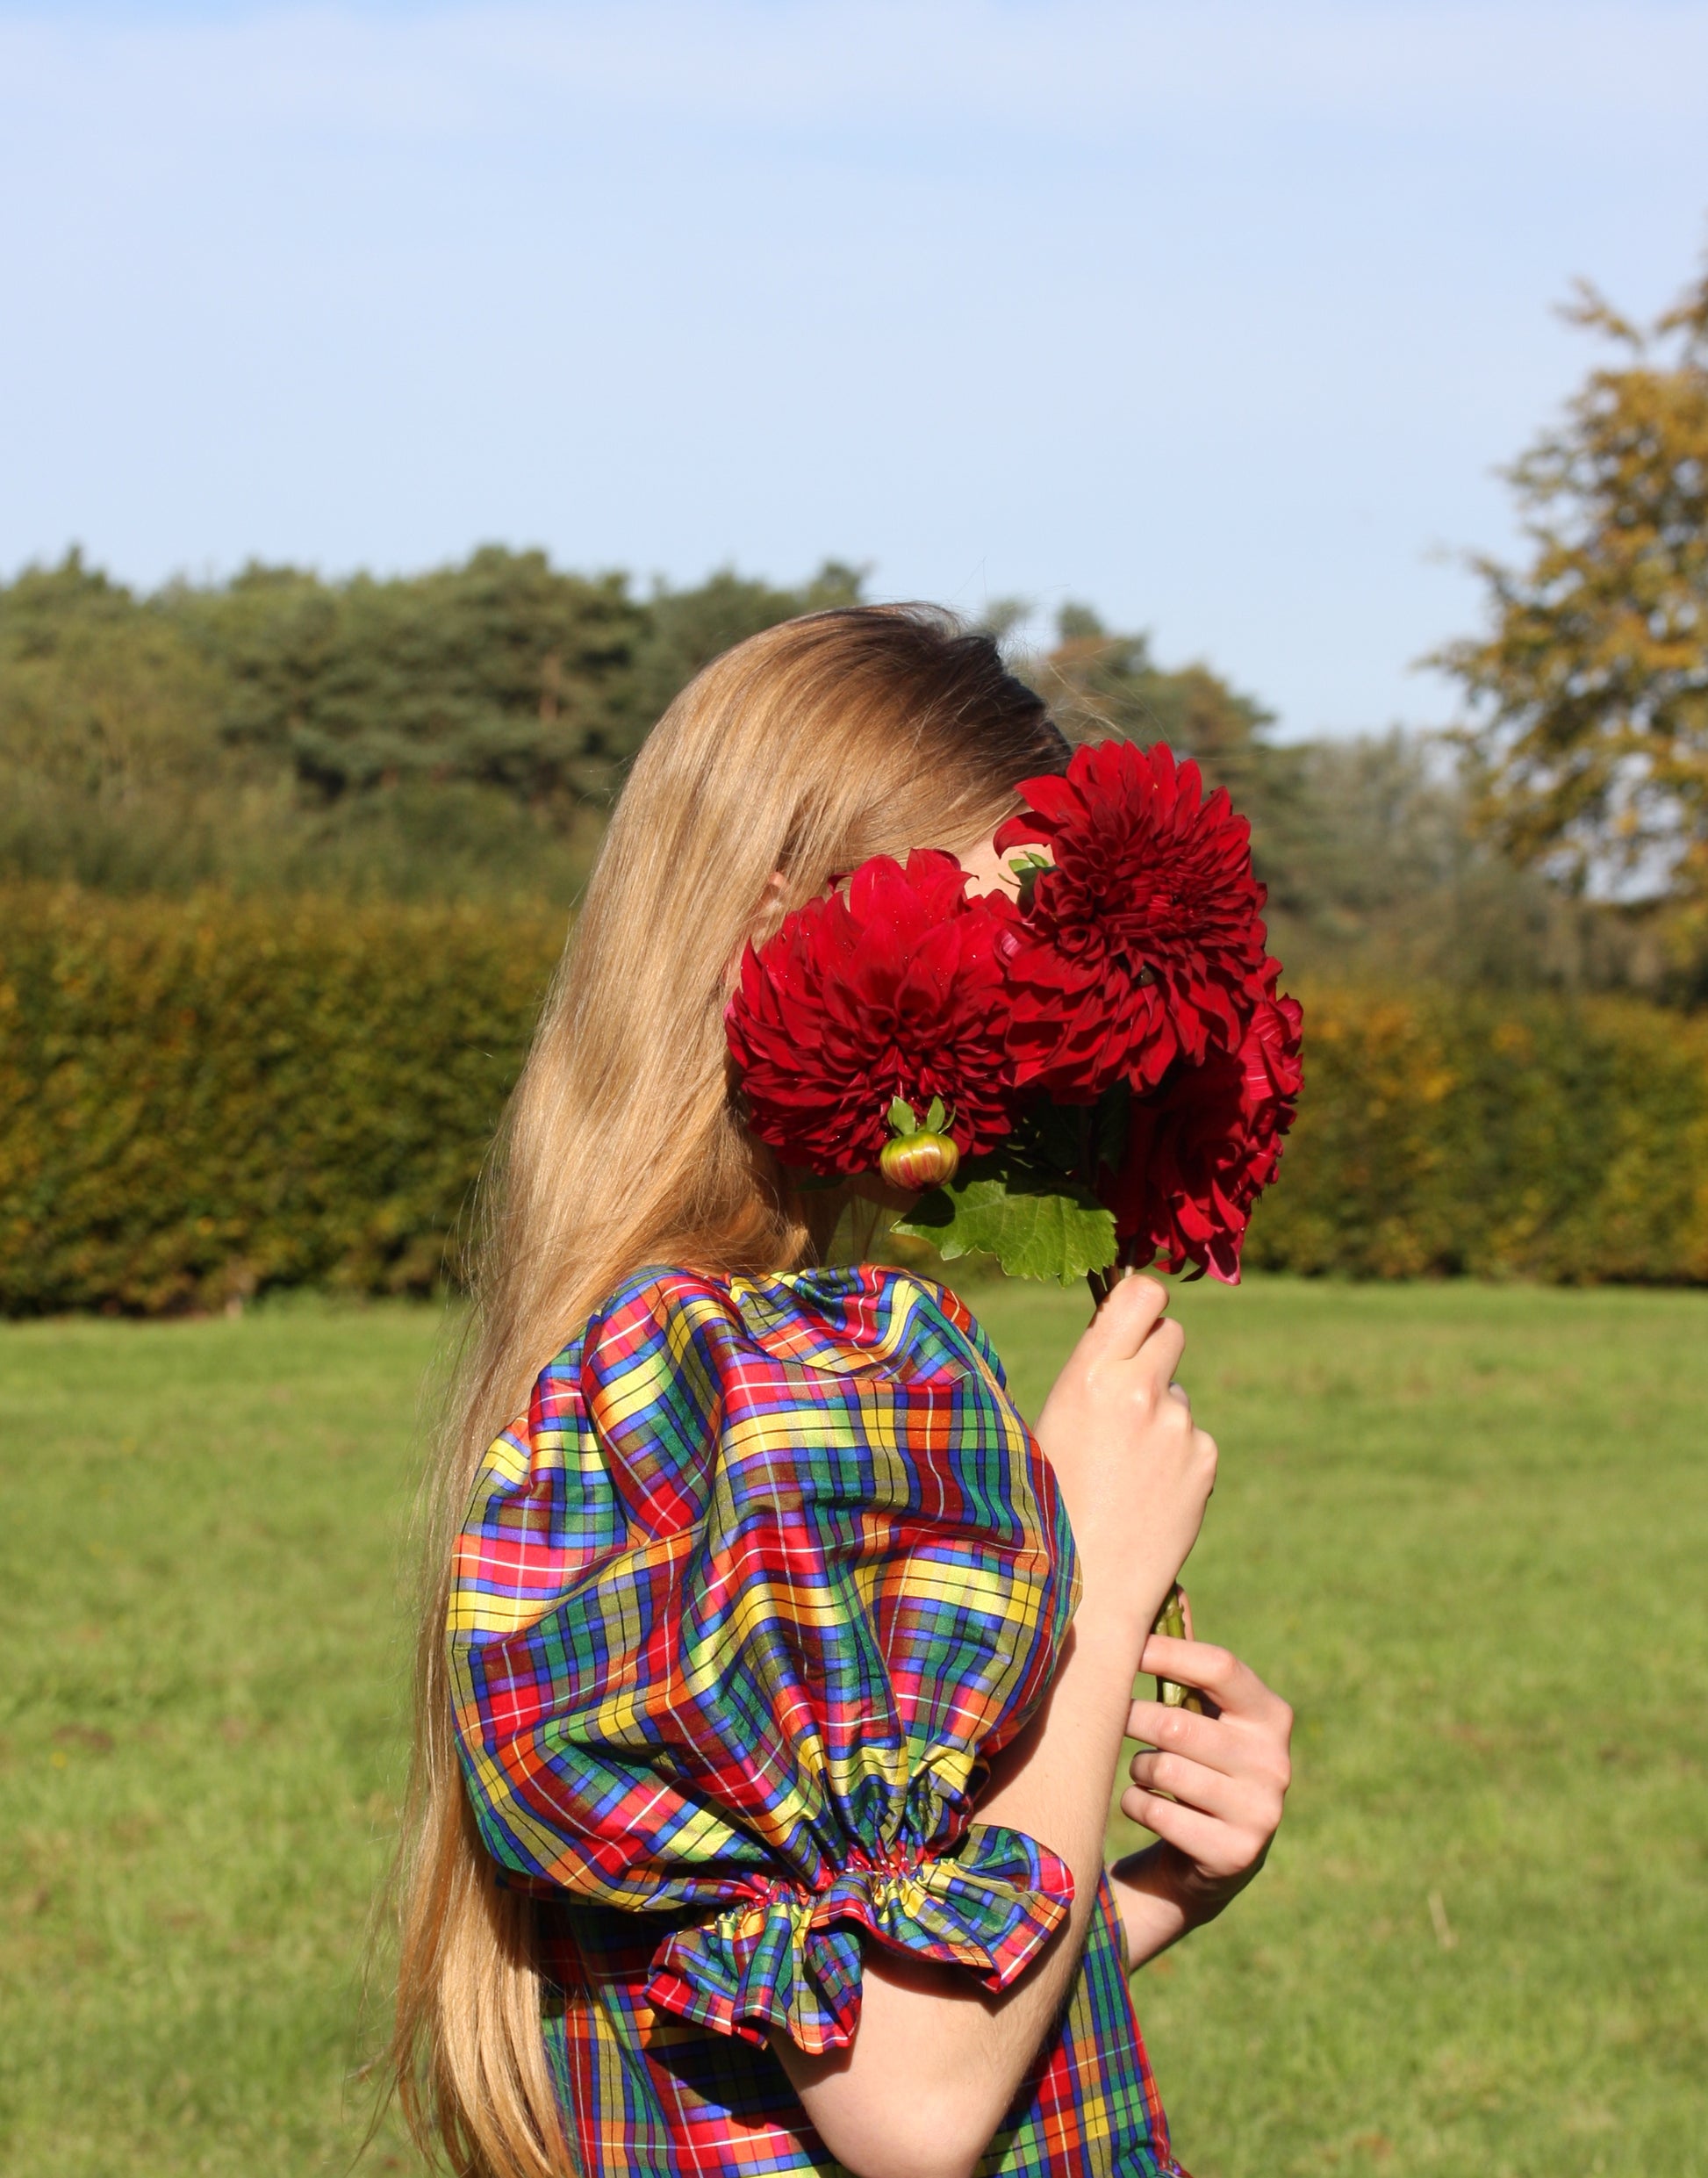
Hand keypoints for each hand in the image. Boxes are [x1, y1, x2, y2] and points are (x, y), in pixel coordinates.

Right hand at [1032, 1275, 1217, 1650]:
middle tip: (1128, 1397)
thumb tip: (1117, 1339)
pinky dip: (1178, 1457)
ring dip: (1161, 1416)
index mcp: (1090, 1373)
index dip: (1142, 1299)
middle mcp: (1140, 1389)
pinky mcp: (1206, 1459)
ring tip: (1126, 1470)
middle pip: (1170, 1333)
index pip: (1141, 1293)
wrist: (1087, 1589)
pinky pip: (1194, 1438)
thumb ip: (1090, 1378)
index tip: (1135, 1318)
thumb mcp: (1049, 1425)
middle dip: (1154, 1354)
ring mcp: (1179, 1425)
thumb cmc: (1048, 1506)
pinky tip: (1148, 1493)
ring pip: (1179, 1395)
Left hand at [1117, 1635, 1292, 1934]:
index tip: (1123, 1649)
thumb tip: (1172, 1586)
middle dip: (1134, 1718)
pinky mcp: (1236, 1854)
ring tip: (1143, 1771)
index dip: (1165, 1652)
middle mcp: (1276, 1761)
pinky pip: (1157, 1813)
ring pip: (1162, 1769)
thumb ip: (1187, 1658)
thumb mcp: (1201, 1711)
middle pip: (1177, 1721)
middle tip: (1116, 1718)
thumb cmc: (1197, 1762)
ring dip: (1136, 1768)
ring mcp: (1262, 1811)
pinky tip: (1145, 1807)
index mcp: (1271, 1714)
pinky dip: (1135, 1805)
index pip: (1220, 1666)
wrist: (1209, 1860)